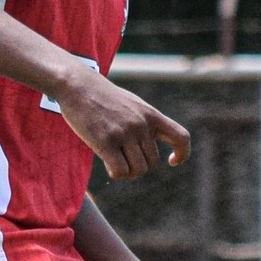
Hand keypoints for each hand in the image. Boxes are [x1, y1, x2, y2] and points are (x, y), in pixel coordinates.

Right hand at [54, 60, 190, 179]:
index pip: (181, 137)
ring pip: (137, 170)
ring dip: (127, 172)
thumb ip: (143, 122)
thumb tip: (147, 147)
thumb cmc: (102, 97)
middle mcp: (141, 124)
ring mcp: (124, 133)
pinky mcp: (106, 141)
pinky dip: (116, 174)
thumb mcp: (131, 104)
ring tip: (114, 162)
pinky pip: (120, 171)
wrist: (78, 86)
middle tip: (123, 159)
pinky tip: (108, 166)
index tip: (171, 161)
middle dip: (138, 165)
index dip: (182, 153)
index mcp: (151, 115)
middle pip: (152, 162)